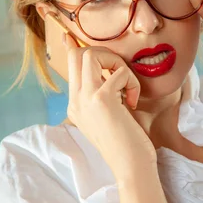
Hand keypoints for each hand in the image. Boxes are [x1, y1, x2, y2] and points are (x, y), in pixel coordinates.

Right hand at [63, 34, 157, 179]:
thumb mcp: (110, 116)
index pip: (70, 67)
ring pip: (91, 55)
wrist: (130, 167)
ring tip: (127, 88)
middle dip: (105, 55)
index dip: (73, 49)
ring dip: (116, 64)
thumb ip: (105, 96)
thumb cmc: (127, 144)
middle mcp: (75, 101)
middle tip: (121, 75)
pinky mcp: (101, 99)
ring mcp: (85, 99)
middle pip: (78, 54)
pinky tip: (132, 102)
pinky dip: (131, 81)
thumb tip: (110, 75)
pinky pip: (118, 72)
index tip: (70, 36)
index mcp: (75, 105)